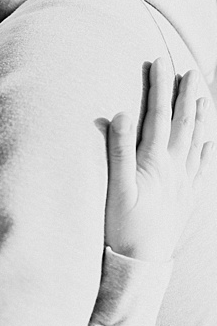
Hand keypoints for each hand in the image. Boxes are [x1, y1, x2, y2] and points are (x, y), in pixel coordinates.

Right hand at [104, 58, 210, 259]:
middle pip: (181, 124)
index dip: (158, 89)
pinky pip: (202, 166)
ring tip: (201, 96)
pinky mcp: (187, 196)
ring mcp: (184, 182)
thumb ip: (119, 151)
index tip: (159, 64)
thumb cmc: (123, 226)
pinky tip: (209, 140)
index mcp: (155, 162)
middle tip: (188, 71)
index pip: (157, 116)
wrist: (141, 261)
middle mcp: (174, 168)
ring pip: (196, 141)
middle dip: (184, 96)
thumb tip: (120, 115)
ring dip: (198, 116)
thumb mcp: (116, 188)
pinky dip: (207, 148)